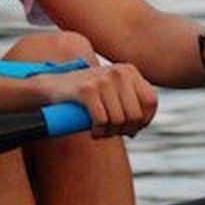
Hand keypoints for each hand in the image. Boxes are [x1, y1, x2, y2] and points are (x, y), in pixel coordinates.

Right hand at [35, 62, 157, 137]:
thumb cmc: (86, 94)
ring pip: (119, 120)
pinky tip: (93, 132)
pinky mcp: (86, 90)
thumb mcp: (112, 90)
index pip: (151, 101)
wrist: (53, 86)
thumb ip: (130, 99)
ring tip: (101, 132)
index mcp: (129, 71)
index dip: (144, 120)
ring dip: (110, 133)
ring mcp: (102, 79)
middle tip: (112, 132)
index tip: (132, 128)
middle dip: (125, 130)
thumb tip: (141, 124)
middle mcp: (118, 72)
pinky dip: (98, 132)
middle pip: (135, 114)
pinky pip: (101, 120)